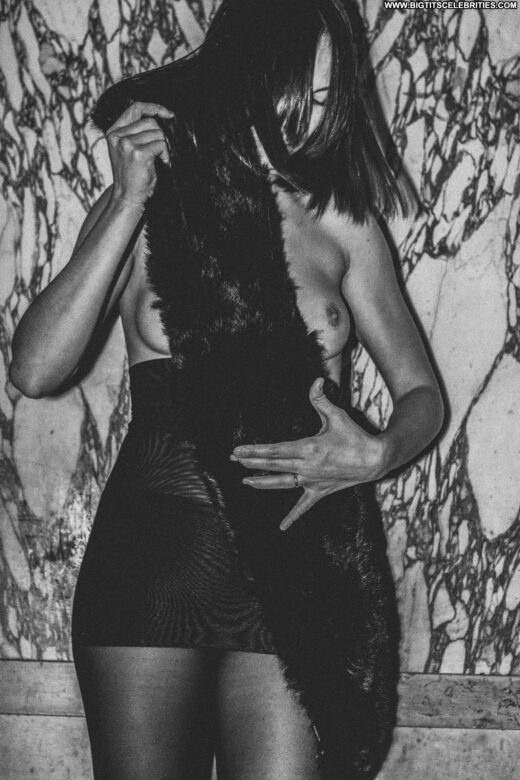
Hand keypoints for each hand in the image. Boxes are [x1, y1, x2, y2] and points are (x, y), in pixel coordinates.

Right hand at [106, 101, 173, 207]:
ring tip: (158, 160)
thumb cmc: (131, 175)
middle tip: (159, 152)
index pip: (135, 108)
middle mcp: (117, 136)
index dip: (153, 107)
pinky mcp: (138, 153)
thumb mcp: (127, 149)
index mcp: (113, 132)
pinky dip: (165, 155)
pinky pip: (161, 145)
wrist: (127, 197)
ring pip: (158, 133)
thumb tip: (160, 117)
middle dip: (160, 136)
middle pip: (150, 121)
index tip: (168, 114)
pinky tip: (160, 164)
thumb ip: (135, 132)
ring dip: (163, 147)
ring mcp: (126, 144)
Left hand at [231, 378, 386, 530]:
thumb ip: (321, 399)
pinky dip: (292, 516)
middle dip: (250, 462)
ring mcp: (312, 481)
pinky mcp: (319, 491)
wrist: (374, 460)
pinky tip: (282, 527)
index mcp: (308, 448)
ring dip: (262, 483)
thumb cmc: (355, 436)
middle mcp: (306, 467)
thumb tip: (316, 380)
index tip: (237, 450)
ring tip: (245, 482)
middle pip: (272, 465)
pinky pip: (303, 506)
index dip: (254, 451)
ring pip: (281, 483)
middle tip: (233, 459)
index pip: (274, 450)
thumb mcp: (337, 415)